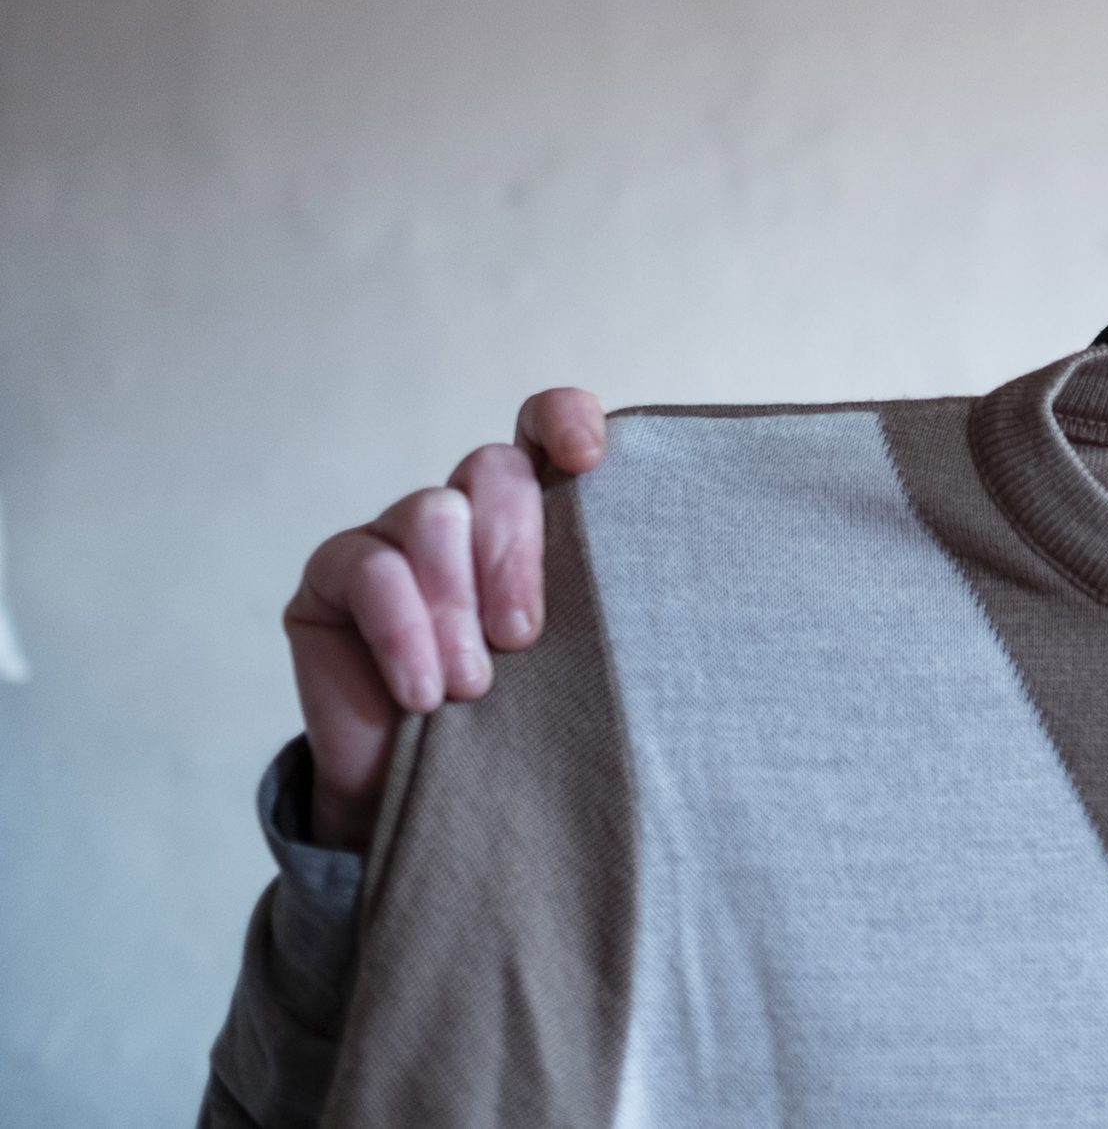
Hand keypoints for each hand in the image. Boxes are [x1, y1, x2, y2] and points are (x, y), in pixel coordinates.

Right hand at [280, 388, 607, 850]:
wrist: (432, 796)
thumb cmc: (522, 720)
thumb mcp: (574, 655)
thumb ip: (602, 601)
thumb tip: (664, 573)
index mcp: (534, 514)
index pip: (545, 425)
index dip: (564, 421)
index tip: (588, 460)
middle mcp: (464, 510)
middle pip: (493, 470)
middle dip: (513, 550)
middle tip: (523, 637)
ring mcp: (395, 535)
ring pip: (431, 515)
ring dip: (456, 605)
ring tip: (473, 685)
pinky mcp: (334, 573)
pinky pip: (369, 569)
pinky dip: (402, 631)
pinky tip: (423, 692)